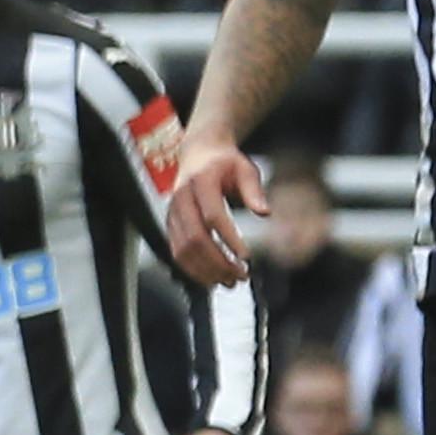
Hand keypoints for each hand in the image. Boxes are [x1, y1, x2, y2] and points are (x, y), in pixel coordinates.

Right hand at [162, 136, 265, 284]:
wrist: (199, 153)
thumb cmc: (224, 162)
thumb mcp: (245, 169)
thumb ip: (254, 191)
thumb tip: (264, 213)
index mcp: (201, 182)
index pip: (212, 215)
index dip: (228, 238)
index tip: (246, 256)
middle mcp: (182, 198)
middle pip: (195, 238)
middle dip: (217, 262)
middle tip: (240, 275)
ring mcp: (173, 212)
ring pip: (182, 249)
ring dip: (205, 270)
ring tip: (228, 281)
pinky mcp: (171, 223)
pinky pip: (177, 251)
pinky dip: (193, 268)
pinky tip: (211, 277)